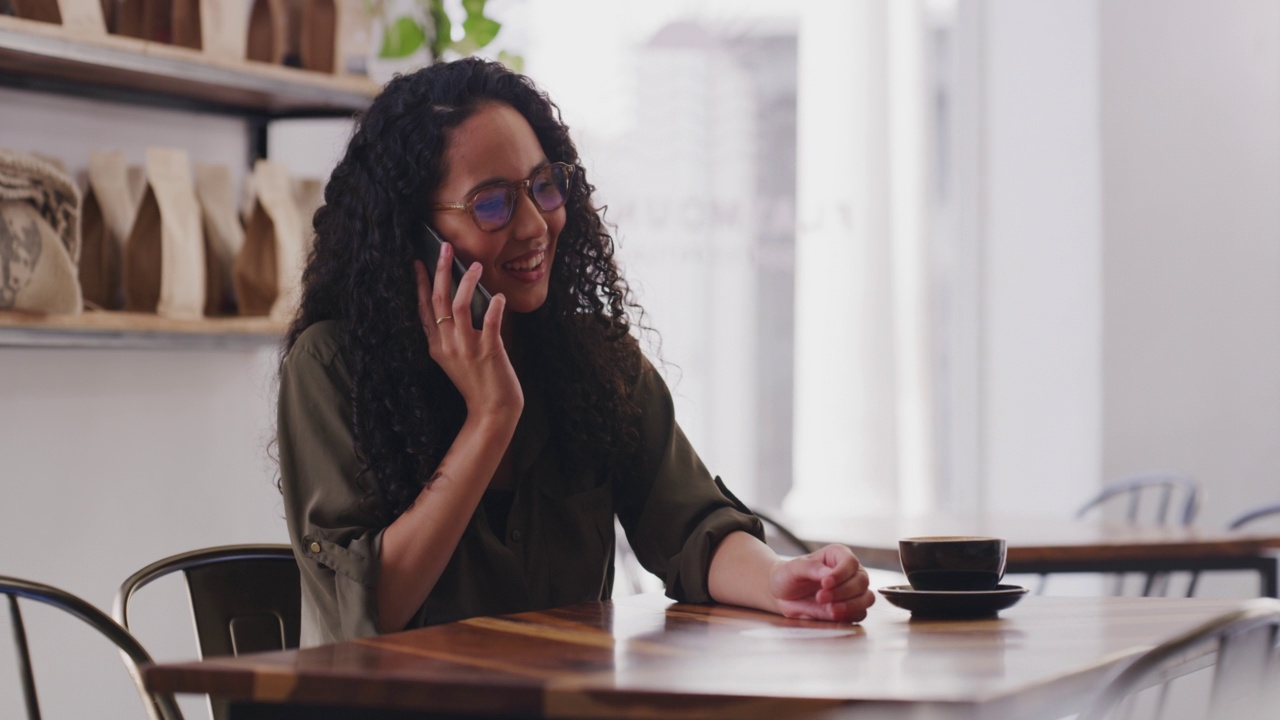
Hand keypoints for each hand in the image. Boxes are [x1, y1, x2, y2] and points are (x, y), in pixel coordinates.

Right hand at [415, 242, 522, 423]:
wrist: (492, 412)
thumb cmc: (479, 383)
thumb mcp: (457, 358)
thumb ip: (455, 334)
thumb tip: (463, 301)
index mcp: (437, 345)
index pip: (424, 308)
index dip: (420, 283)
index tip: (419, 262)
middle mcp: (447, 344)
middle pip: (438, 300)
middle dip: (440, 270)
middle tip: (444, 247)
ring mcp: (467, 348)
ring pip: (460, 306)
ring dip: (467, 281)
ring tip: (475, 265)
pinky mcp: (488, 351)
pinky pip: (490, 321)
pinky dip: (495, 306)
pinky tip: (499, 296)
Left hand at [769, 544, 874, 621]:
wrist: (782, 595)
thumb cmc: (788, 576)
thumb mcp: (794, 568)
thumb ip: (811, 568)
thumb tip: (828, 574)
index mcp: (838, 556)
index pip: (850, 562)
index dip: (841, 574)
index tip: (825, 583)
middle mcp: (849, 572)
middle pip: (861, 581)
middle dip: (842, 592)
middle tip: (820, 597)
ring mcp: (852, 591)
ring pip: (866, 598)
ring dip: (850, 606)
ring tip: (830, 610)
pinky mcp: (850, 609)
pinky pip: (860, 614)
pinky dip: (849, 616)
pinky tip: (833, 615)